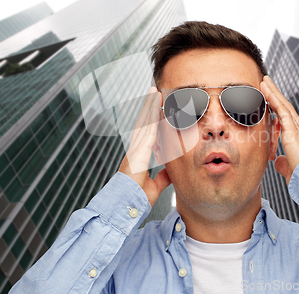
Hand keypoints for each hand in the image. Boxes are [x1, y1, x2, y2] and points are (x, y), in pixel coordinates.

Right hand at [118, 86, 170, 206]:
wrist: (126, 206)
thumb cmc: (137, 199)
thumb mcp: (155, 185)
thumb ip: (163, 177)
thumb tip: (171, 171)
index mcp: (139, 156)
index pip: (147, 133)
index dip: (151, 120)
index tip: (158, 108)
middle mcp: (135, 150)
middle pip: (143, 123)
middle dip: (149, 108)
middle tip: (155, 92)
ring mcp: (135, 150)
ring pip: (144, 123)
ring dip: (150, 107)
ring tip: (155, 92)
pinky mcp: (137, 153)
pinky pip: (146, 131)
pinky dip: (151, 119)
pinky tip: (155, 107)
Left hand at [260, 75, 298, 184]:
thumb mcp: (290, 169)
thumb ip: (284, 163)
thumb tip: (278, 161)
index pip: (286, 119)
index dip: (278, 107)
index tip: (270, 99)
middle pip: (286, 108)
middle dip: (276, 95)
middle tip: (267, 82)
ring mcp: (298, 130)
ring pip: (284, 106)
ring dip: (273, 92)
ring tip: (264, 81)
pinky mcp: (294, 132)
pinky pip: (283, 111)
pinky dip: (274, 100)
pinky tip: (267, 91)